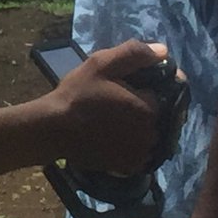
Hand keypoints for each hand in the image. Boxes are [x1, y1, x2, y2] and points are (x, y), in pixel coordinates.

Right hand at [47, 40, 164, 172]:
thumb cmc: (77, 94)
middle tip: (114, 103)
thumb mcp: (100, 64)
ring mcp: (141, 154)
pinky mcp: (130, 168)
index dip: (143, 88)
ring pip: (149, 136)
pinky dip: (132, 146)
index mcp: (148, 108)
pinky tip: (113, 137)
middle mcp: (151, 134)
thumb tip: (163, 50)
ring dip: (138, 128)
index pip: (159, 94)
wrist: (54, 128)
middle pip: (155, 116)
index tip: (123, 87)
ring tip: (113, 121)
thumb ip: (133, 54)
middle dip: (141, 108)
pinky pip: (140, 154)